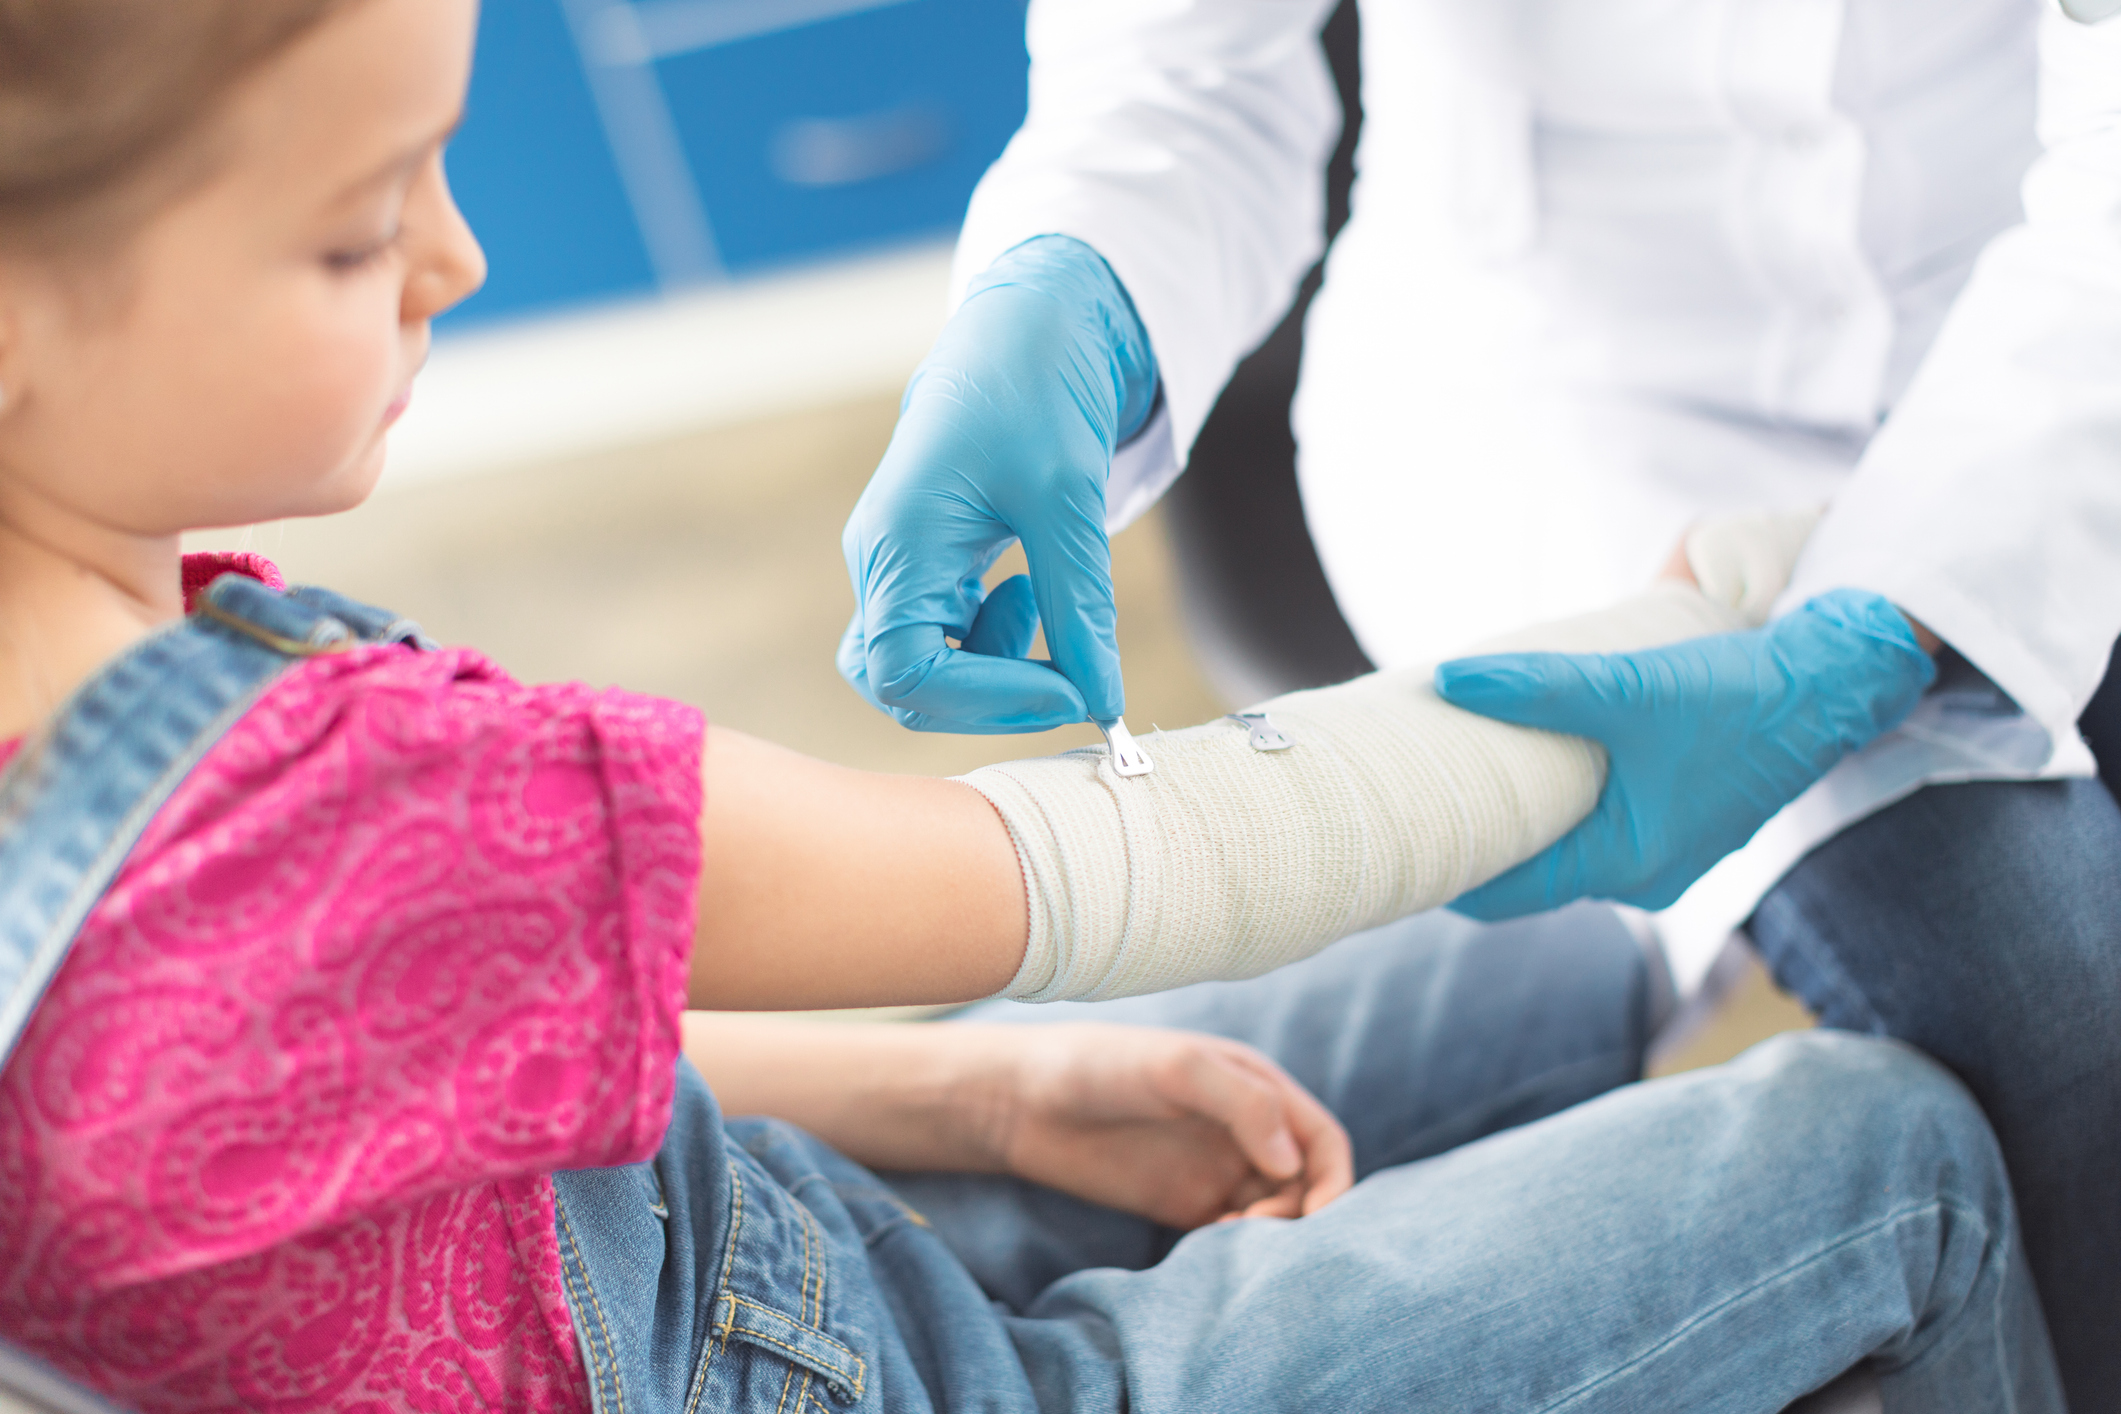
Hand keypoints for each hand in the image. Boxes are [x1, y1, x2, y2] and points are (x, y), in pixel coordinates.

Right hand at [839, 235, 1158, 732]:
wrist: (1030, 325)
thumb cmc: (1035, 389)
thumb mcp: (1066, 498)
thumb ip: (1078, 604)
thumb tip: (1100, 698)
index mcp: (896, 542)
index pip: (904, 673)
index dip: (985, 702)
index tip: (1071, 693)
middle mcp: (882, 561)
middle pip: (898, 685)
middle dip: (985, 701)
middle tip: (1067, 679)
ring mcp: (898, 564)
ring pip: (918, 669)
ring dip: (989, 673)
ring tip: (1045, 606)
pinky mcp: (927, 562)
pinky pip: (940, 638)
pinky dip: (993, 646)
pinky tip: (1033, 595)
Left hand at [975, 1022, 1353, 1228]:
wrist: (1022, 1100)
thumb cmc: (1099, 1066)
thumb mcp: (1176, 1068)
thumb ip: (1242, 1104)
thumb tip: (1292, 1165)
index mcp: (1256, 1087)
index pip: (1323, 1141)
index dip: (1333, 1182)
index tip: (1314, 1219)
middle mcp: (1245, 1131)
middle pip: (1307, 1187)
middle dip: (1301, 1219)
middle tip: (1256, 1234)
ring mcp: (1216, 1171)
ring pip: (1275, 1216)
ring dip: (1269, 1240)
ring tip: (1228, 1246)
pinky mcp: (1184, 1206)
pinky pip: (1232, 1237)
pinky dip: (1236, 1253)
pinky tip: (1209, 1257)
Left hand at [1435, 588, 1936, 916]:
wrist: (1837, 684)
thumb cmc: (1738, 694)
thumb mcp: (1628, 687)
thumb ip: (1534, 688)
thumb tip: (1446, 680)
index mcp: (1624, 865)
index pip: (1501, 893)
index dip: (1442, 864)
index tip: (1392, 830)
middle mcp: (1642, 876)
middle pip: (1527, 869)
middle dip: (1473, 832)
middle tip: (1412, 790)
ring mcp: (1663, 852)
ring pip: (1562, 842)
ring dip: (1518, 810)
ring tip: (1458, 766)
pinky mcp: (1678, 819)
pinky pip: (1596, 821)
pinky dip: (1559, 797)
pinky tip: (1529, 751)